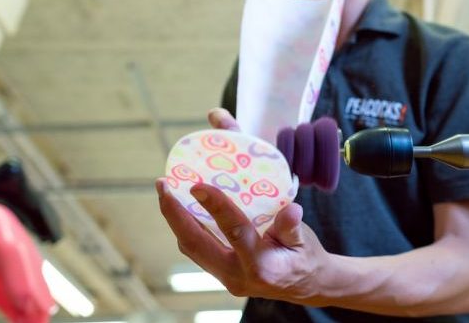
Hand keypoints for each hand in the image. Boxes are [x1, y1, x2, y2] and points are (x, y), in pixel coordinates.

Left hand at [156, 107, 330, 302]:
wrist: (306, 284)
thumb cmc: (305, 256)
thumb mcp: (304, 240)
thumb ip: (292, 226)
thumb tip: (291, 209)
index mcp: (262, 265)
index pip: (235, 232)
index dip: (215, 206)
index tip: (197, 185)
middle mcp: (237, 275)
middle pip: (195, 244)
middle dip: (174, 213)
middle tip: (162, 184)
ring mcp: (226, 278)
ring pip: (191, 248)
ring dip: (175, 219)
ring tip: (167, 191)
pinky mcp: (221, 274)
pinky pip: (197, 251)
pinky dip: (186, 228)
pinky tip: (183, 208)